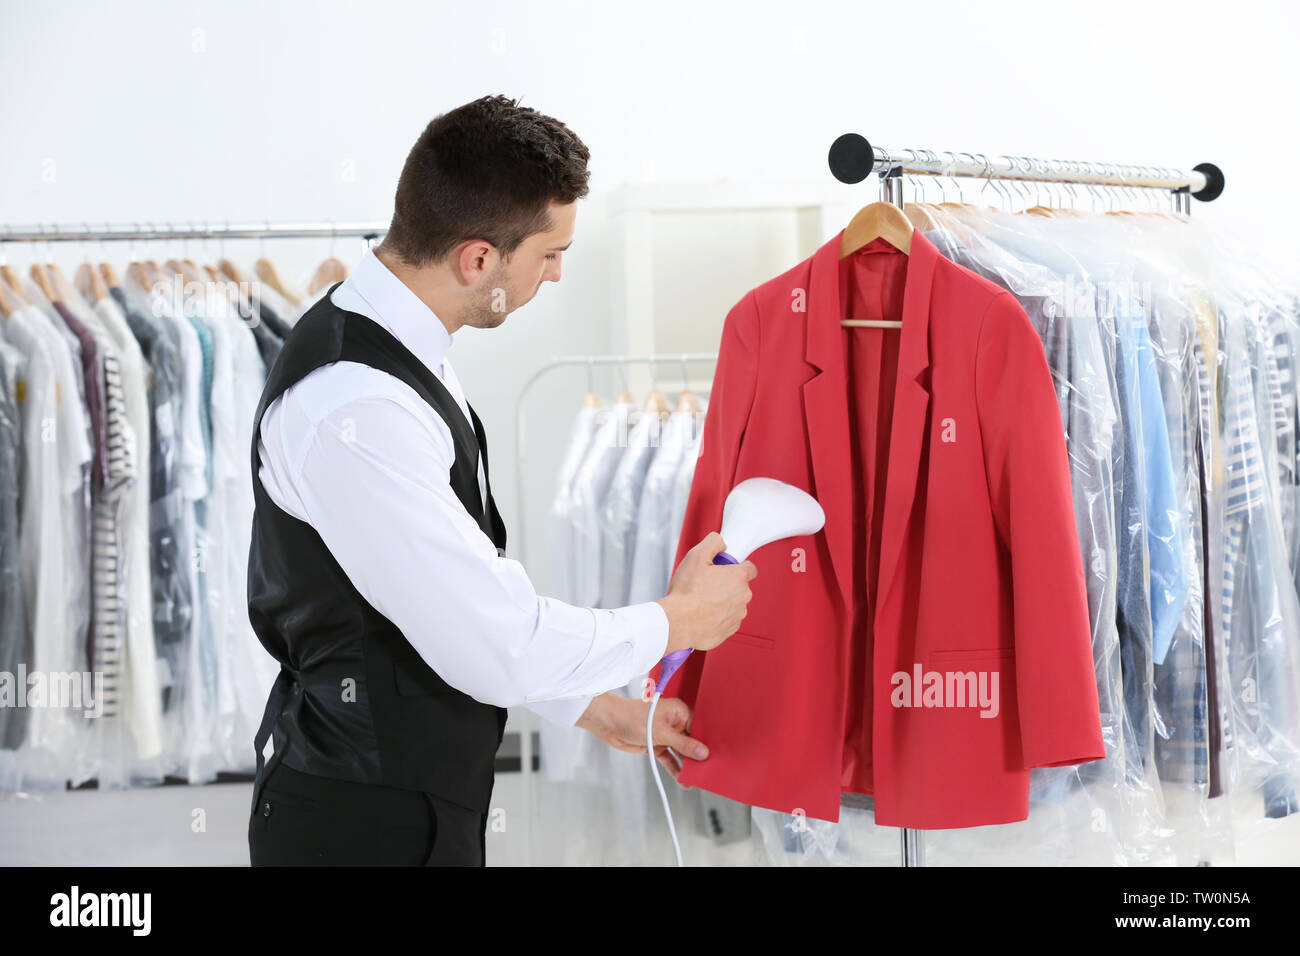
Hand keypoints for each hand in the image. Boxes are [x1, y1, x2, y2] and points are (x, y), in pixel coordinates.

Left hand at [576, 692, 706, 785]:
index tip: (716, 755)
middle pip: (691, 741)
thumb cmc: (633, 718)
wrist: (609, 724)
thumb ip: (683, 744)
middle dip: (698, 756)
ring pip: (681, 752)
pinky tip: (682, 780)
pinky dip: (674, 768)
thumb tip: (703, 752)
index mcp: (679, 711)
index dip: (706, 742)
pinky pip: (669, 758)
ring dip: (686, 765)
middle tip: (709, 770)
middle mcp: (674, 722)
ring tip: (697, 779)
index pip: (698, 728)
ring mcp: (666, 735)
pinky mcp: (657, 745)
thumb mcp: (661, 732)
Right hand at [655, 532, 756, 654]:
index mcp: (738, 578)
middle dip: (727, 584)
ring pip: (734, 603)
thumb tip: (720, 543)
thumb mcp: (696, 556)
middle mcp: (743, 597)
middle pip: (740, 586)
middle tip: (707, 584)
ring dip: (723, 601)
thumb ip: (712, 542)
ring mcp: (738, 615)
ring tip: (702, 601)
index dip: (737, 566)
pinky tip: (703, 614)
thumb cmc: (687, 592)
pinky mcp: (730, 629)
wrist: (678, 623)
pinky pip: (728, 619)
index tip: (723, 569)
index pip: (750, 568)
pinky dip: (718, 617)